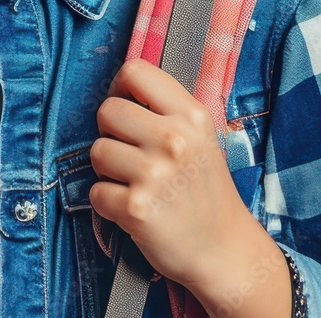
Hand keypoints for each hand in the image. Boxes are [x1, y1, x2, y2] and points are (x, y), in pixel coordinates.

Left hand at [89, 58, 250, 291]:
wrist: (224, 250)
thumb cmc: (205, 190)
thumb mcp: (200, 136)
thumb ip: (166, 109)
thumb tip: (121, 88)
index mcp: (191, 114)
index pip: (135, 71)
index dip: (120, 88)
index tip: (126, 107)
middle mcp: (173, 139)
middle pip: (107, 110)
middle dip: (111, 132)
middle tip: (130, 152)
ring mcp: (154, 174)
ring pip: (97, 151)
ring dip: (108, 170)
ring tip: (135, 182)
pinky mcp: (136, 208)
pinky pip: (96, 192)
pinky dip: (108, 203)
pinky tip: (133, 207)